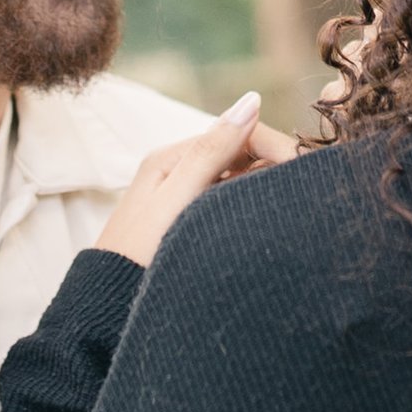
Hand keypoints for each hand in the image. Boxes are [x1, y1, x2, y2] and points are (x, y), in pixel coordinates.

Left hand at [96, 97, 298, 265]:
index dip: (274, 147)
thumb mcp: (176, 200)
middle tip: (304, 194)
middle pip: (242, 156)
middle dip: (274, 168)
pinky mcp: (197, 229)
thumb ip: (212, 152)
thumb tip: (252, 99)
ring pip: (241, 183)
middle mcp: (180, 174)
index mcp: (172, 159)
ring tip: (291, 210)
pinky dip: (254, 210)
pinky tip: (270, 225)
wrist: (108, 312)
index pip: (238, 133)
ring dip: (266, 190)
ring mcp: (189, 202)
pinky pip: (234, 207)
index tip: (301, 173)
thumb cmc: (137, 256)